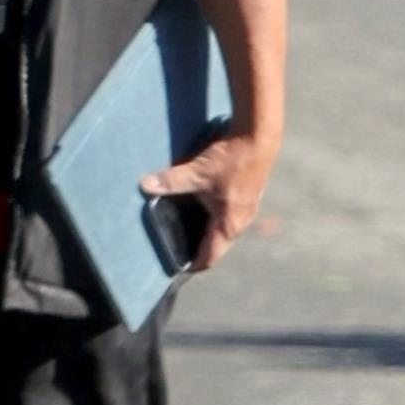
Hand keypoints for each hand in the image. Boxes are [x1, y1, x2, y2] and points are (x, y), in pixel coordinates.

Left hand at [140, 130, 276, 274]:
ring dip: (206, 233)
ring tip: (184, 230)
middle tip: (175, 248)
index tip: (176, 268)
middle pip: (216, 246)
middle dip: (197, 249)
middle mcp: (241, 222)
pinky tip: (201, 207)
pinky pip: (228, 216)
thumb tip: (144, 185)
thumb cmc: (232, 158)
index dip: (192, 264)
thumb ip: (171, 181)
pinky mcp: (248, 196)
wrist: (260, 136)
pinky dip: (214, 218)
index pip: (209, 257)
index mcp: (229, 225)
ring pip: (224, 231)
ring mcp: (247, 209)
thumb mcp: (197, 172)